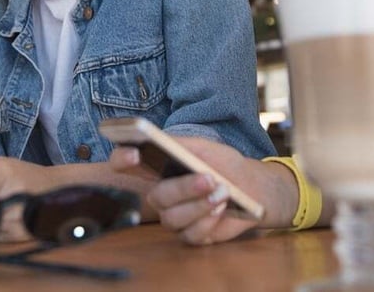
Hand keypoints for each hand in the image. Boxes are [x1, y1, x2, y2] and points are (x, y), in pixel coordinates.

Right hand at [110, 137, 291, 244]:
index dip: (121, 160)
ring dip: (199, 205)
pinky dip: (208, 221)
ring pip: (172, 218)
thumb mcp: (204, 146)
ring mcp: (174, 216)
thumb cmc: (224, 164)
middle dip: (182, 188)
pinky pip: (190, 234)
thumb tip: (159, 139)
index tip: (133, 154)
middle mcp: (161, 195)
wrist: (252, 187)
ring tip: (222, 193)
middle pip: (156, 197)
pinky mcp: (191, 235)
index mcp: (157, 169)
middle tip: (208, 178)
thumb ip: (181, 143)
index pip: (125, 165)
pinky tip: (222, 208)